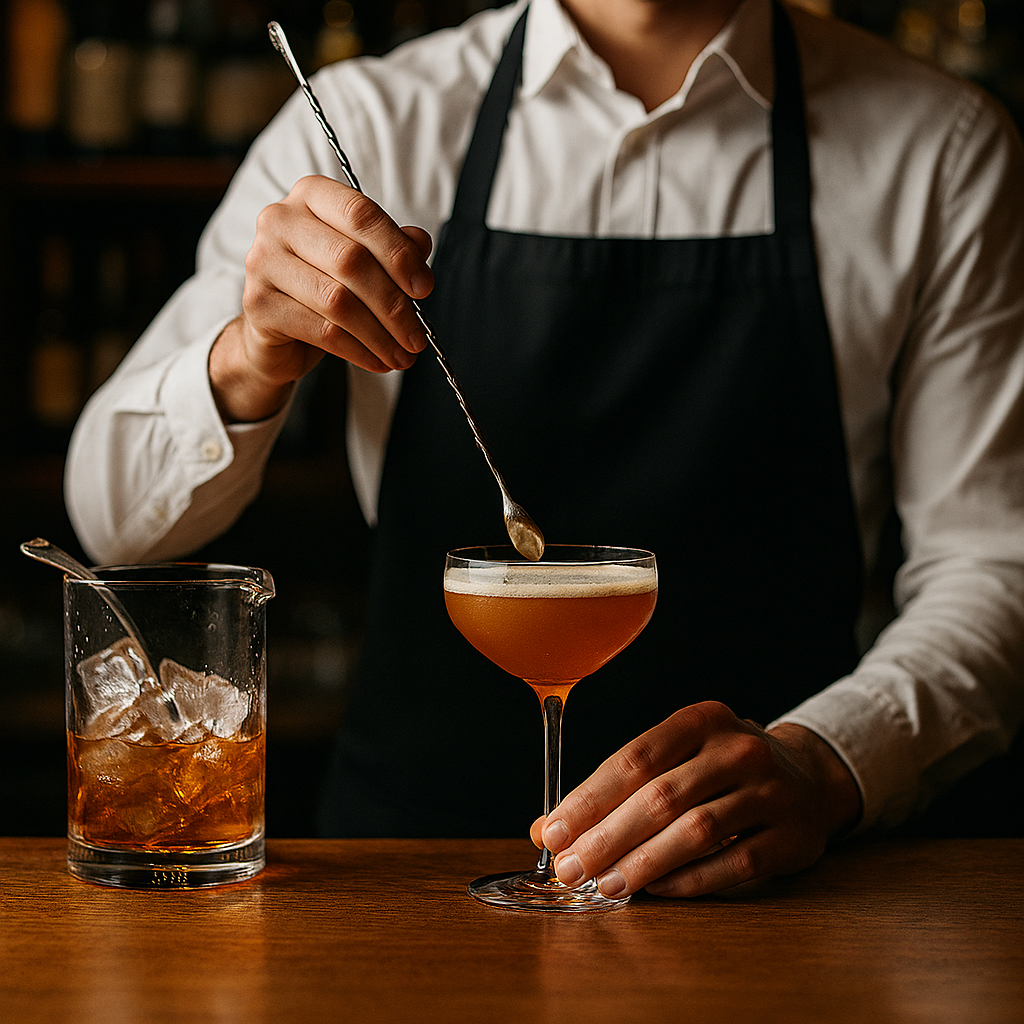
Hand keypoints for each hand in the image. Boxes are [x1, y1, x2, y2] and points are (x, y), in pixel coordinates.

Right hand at [210, 175, 433, 421]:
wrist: (278, 330)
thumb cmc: (324, 285)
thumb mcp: (364, 261)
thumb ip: (392, 246)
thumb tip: (420, 244)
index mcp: (311, 195)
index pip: (361, 214)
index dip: (399, 253)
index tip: (424, 288)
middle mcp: (280, 220)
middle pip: (351, 260)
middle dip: (393, 304)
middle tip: (417, 335)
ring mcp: (263, 260)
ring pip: (337, 301)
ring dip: (379, 335)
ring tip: (403, 355)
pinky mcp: (258, 303)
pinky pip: (321, 331)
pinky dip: (358, 351)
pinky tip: (378, 361)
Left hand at [530, 701, 861, 897]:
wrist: (809, 777)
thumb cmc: (721, 768)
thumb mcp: (675, 758)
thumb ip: (614, 790)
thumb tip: (545, 829)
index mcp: (701, 720)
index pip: (635, 758)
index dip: (590, 798)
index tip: (554, 832)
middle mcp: (738, 749)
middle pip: (661, 797)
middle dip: (607, 837)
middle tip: (571, 868)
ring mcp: (770, 791)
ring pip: (696, 831)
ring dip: (643, 863)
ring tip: (605, 884)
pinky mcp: (792, 836)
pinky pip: (734, 864)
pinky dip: (689, 880)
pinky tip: (655, 890)